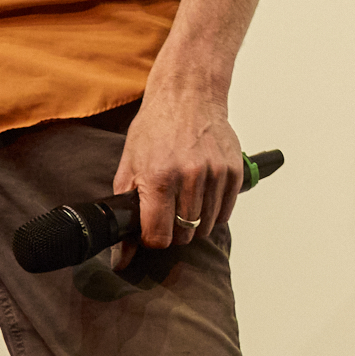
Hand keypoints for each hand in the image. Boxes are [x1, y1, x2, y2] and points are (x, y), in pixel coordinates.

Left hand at [108, 73, 243, 269]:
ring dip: (195, 224)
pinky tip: (203, 198)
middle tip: (168, 215)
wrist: (188, 96)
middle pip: (184, 234)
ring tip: (185, 205)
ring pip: (207, 226)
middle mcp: (190, 177)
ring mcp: (215, 173)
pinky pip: (226, 211)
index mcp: (159, 178)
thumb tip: (120, 259)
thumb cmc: (156, 129)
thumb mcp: (129, 168)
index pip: (159, 237)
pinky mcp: (234, 170)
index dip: (152, 239)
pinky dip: (215, 212)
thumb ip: (125, 213)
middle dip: (174, 231)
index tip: (151, 231)